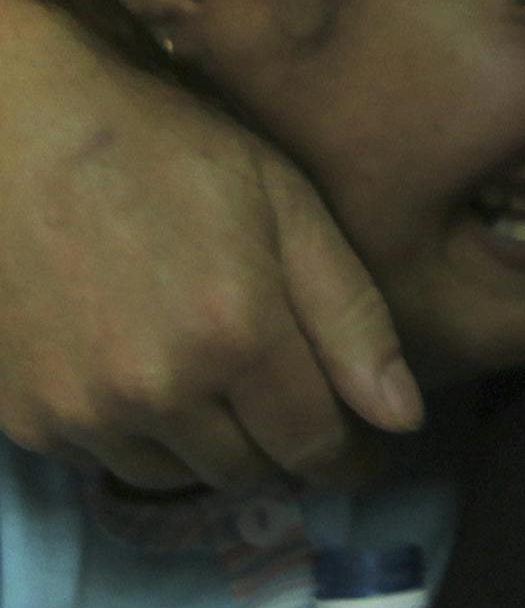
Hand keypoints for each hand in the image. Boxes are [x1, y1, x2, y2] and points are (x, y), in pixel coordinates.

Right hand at [0, 0, 420, 489]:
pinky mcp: (24, 417)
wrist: (22, 132)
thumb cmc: (170, 153)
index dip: (348, 457)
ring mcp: (82, 410)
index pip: (314, 447)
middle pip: (249, 471)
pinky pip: (105, 460)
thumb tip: (404, 420)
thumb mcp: (289, 207)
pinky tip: (145, 372)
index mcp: (237, 337)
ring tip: (216, 382)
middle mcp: (158, 391)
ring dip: (210, 446)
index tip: (364, 450)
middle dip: (281, 445)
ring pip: (177, 474)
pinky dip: (139, 434)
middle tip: (289, 399)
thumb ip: (352, 318)